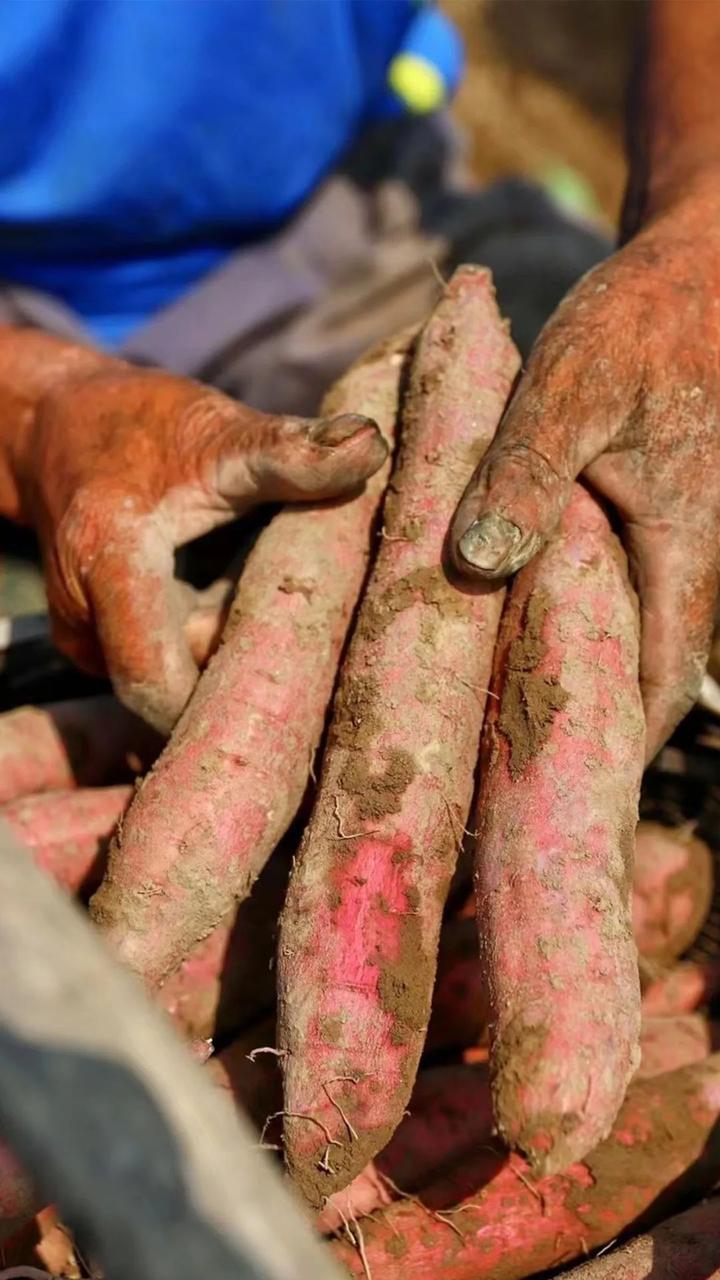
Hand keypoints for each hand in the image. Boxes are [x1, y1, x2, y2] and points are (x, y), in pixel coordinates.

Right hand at [0, 333, 385, 731]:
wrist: (56, 427)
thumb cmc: (140, 423)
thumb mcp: (218, 430)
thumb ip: (292, 450)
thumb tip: (370, 445)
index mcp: (110, 561)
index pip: (155, 676)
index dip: (222, 701)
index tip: (298, 688)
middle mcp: (84, 618)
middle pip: (180, 682)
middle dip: (243, 659)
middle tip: (298, 613)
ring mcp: (86, 640)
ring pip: (175, 674)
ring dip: (227, 646)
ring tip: (256, 583)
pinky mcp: (98, 648)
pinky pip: (164, 662)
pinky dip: (207, 637)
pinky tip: (230, 593)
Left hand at [451, 192, 719, 757]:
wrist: (689, 277)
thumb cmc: (639, 326)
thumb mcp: (573, 388)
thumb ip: (528, 471)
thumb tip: (479, 560)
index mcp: (680, 556)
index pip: (654, 692)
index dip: (604, 757)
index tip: (538, 805)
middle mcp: (681, 571)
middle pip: (632, 685)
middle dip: (572, 737)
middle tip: (490, 784)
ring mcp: (662, 553)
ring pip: (616, 645)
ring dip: (560, 685)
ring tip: (481, 730)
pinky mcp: (637, 531)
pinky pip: (601, 600)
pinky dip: (554, 627)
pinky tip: (493, 635)